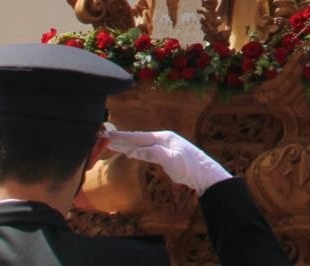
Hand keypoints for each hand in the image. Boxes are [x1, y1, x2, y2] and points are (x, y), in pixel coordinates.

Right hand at [105, 130, 230, 194]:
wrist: (205, 174)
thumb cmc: (190, 167)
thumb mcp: (170, 160)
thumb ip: (151, 153)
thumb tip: (132, 150)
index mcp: (163, 137)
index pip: (137, 137)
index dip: (122, 137)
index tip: (107, 135)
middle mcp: (163, 139)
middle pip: (138, 139)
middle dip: (121, 139)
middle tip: (104, 138)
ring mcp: (164, 146)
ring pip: (141, 144)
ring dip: (127, 144)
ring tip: (112, 144)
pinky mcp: (166, 154)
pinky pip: (146, 150)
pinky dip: (135, 150)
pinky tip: (131, 152)